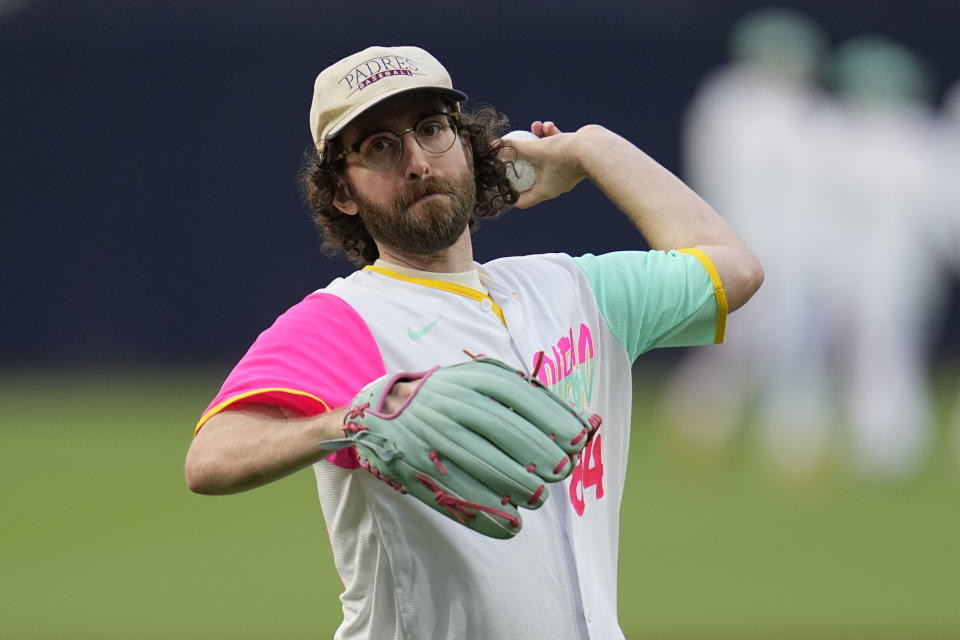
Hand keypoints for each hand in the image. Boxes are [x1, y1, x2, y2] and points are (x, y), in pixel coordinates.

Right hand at [337, 356, 601, 538]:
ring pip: (482, 464)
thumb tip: (591, 423)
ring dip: (517, 486)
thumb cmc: (449, 398)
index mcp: (472, 379)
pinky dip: (486, 514)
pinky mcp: (414, 467)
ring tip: (537, 498)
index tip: (576, 441)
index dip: (553, 419)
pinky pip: (455, 493)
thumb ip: (534, 402)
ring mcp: (431, 435)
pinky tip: (510, 524)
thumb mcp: (484, 386)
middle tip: (559, 473)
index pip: (520, 396)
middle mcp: (451, 403)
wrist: (379, 411)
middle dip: (539, 456)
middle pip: (504, 431)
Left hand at [499, 120, 588, 208]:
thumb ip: (514, 150)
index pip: (522, 200)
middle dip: (521, 161)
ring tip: (534, 128)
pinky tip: (547, 125)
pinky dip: (550, 137)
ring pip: (544, 157)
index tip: (500, 183)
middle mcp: (555, 184)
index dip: (509, 193)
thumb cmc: (565, 154)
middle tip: (512, 152)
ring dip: (537, 142)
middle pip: (531, 177)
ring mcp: (565, 171)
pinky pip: (556, 149)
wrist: (597, 148)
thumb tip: (494, 148)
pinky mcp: (573, 158)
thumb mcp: (535, 150)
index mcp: (545, 191)